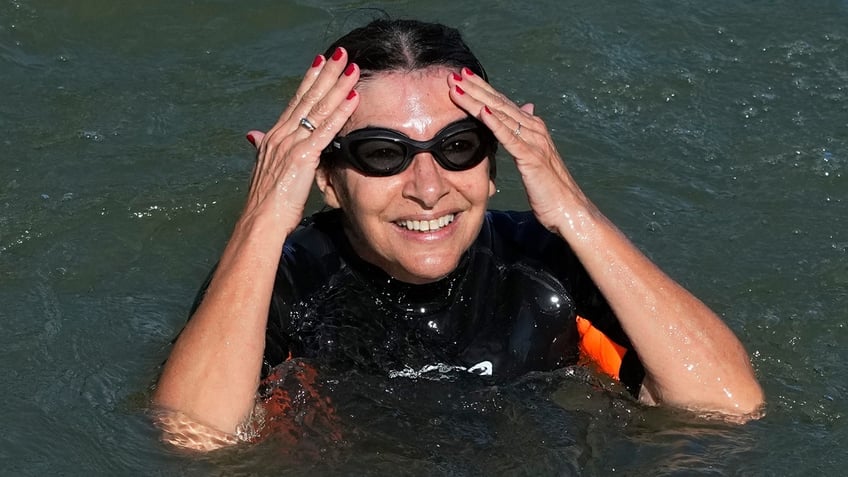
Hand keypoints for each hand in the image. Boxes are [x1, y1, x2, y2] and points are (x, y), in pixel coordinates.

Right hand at [241, 47, 360, 235]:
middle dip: (326, 74)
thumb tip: (253, 136)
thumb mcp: (264, 168)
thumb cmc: (266, 202)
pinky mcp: (303, 156)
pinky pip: (326, 129)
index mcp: (274, 136)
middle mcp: (282, 134)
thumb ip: (262, 148)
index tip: (321, 62)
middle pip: (309, 97)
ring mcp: (292, 143)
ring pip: (320, 108)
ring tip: (353, 68)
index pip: (296, 101)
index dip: (310, 80)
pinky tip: (353, 98)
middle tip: (342, 54)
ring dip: (338, 86)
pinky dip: (341, 112)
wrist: (261, 219)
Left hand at [447, 68, 592, 234]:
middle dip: (474, 88)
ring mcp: (534, 141)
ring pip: (500, 114)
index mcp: (532, 128)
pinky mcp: (531, 157)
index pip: (501, 103)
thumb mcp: (535, 156)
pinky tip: (482, 111)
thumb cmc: (549, 187)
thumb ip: (527, 133)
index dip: (481, 89)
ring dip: (477, 100)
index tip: (461, 78)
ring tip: (458, 87)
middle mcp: (534, 128)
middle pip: (498, 103)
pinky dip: (495, 122)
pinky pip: (510, 137)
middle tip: (453, 74)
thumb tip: (527, 108)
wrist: (568, 209)